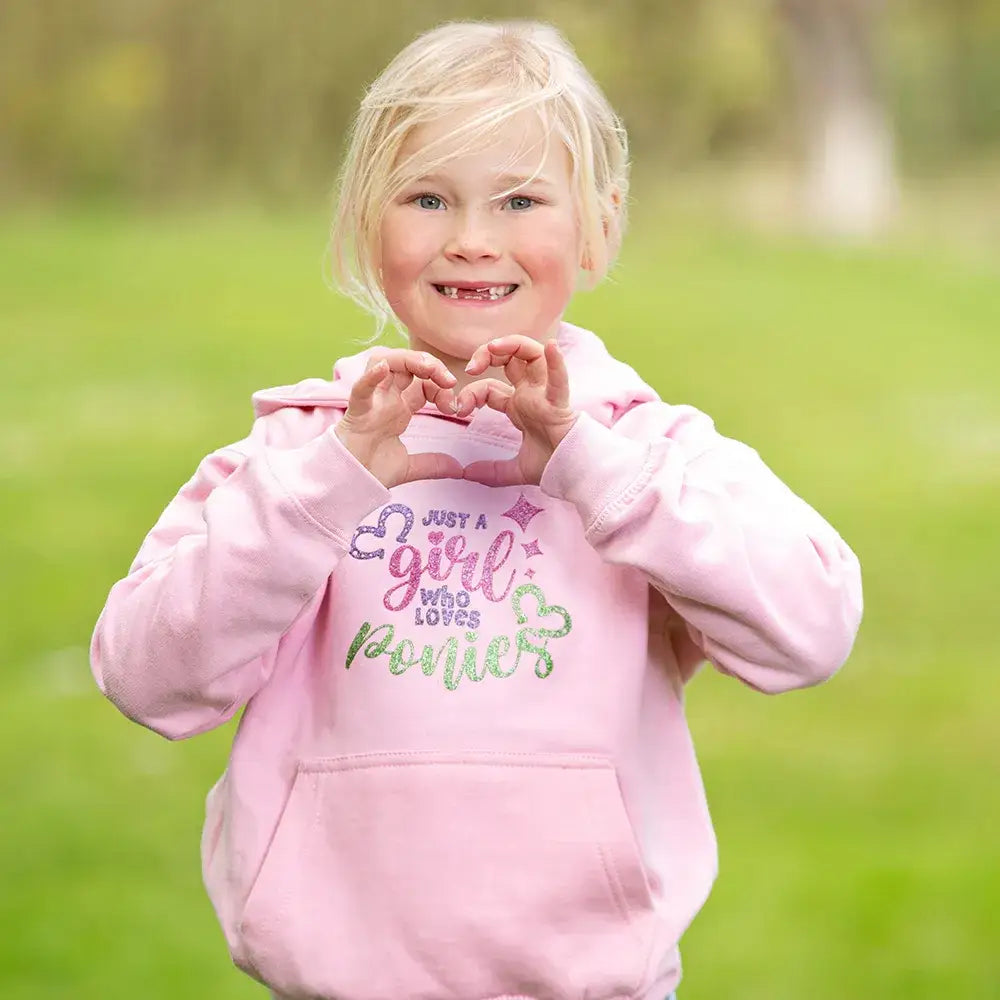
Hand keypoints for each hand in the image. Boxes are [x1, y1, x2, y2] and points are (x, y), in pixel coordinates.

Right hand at [335, 350, 463, 487]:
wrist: (348, 483)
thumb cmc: (371, 469)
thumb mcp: (410, 466)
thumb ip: (434, 464)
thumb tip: (460, 469)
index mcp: (399, 408)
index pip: (423, 384)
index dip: (441, 389)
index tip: (454, 407)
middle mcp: (386, 399)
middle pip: (407, 365)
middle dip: (430, 365)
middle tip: (449, 380)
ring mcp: (371, 403)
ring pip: (385, 364)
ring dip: (408, 360)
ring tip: (428, 368)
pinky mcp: (356, 412)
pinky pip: (361, 389)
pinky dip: (371, 377)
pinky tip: (383, 368)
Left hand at [458, 336, 577, 485]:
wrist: (574, 474)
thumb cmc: (553, 464)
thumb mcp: (514, 469)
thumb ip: (490, 471)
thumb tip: (465, 474)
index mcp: (518, 405)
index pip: (488, 387)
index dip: (471, 393)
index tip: (459, 408)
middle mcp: (531, 394)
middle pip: (510, 358)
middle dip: (487, 354)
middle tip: (472, 366)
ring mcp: (545, 395)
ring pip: (533, 355)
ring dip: (513, 345)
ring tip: (494, 348)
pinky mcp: (559, 405)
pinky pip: (559, 380)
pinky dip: (556, 363)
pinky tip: (551, 348)